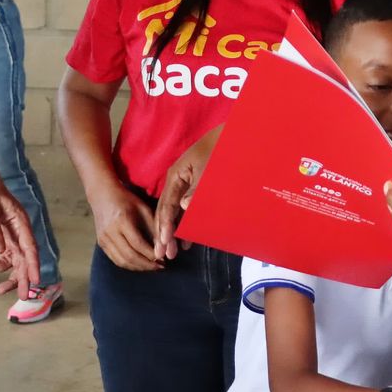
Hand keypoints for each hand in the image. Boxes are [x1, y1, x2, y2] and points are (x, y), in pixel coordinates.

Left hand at [0, 174, 41, 297]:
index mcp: (21, 223)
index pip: (29, 247)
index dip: (33, 264)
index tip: (35, 280)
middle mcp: (19, 231)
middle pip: (25, 258)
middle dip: (25, 278)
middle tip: (24, 296)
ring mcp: (11, 235)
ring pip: (16, 260)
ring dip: (11, 275)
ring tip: (0, 290)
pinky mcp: (2, 237)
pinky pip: (5, 256)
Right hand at [93, 182, 161, 271]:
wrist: (102, 195)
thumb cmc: (127, 200)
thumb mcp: (144, 209)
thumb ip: (154, 227)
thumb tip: (164, 247)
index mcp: (122, 220)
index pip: (138, 244)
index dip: (151, 254)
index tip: (164, 259)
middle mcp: (110, 231)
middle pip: (129, 256)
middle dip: (147, 264)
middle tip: (161, 267)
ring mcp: (103, 239)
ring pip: (121, 261)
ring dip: (138, 267)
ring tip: (152, 267)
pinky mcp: (101, 243)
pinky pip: (115, 260)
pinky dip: (129, 265)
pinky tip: (140, 264)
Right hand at [154, 125, 221, 260]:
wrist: (229, 136)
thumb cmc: (217, 150)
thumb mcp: (207, 169)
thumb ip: (196, 189)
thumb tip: (183, 207)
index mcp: (175, 177)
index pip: (166, 206)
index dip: (164, 226)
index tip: (163, 243)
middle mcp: (176, 183)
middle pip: (166, 212)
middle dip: (164, 234)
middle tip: (162, 255)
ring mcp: (184, 187)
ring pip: (175, 213)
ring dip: (173, 232)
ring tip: (172, 252)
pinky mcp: (193, 190)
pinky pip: (185, 210)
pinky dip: (185, 225)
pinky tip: (186, 240)